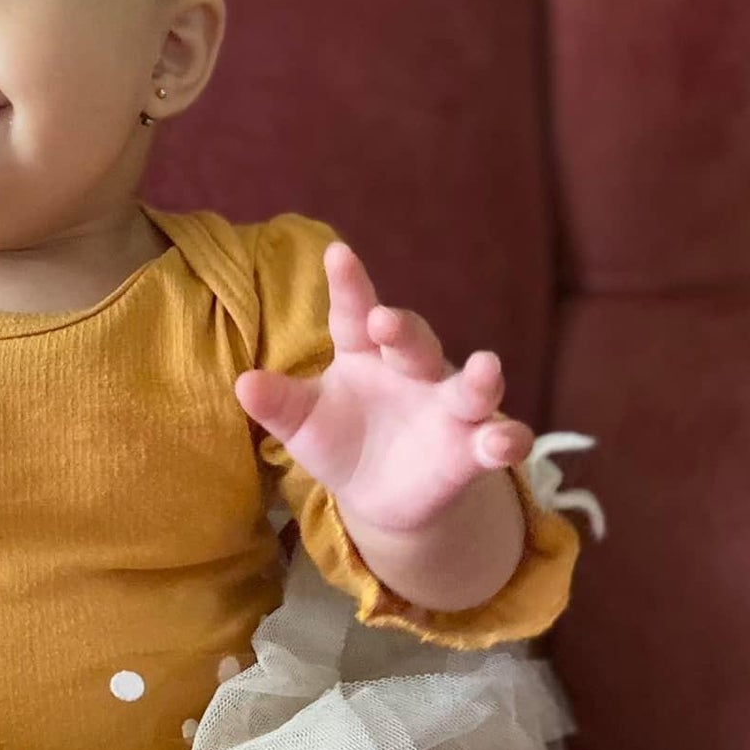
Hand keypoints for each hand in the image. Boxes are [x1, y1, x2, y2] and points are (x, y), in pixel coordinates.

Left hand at [234, 242, 533, 535]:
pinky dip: (507, 440)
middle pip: (413, 342)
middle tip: (385, 321)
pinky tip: (505, 441)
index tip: (337, 255)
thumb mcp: (302, 425)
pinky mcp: (471, 450)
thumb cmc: (338, 440)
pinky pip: (497, 439)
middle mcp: (411, 371)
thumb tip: (242, 384)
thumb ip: (278, 404)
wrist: (376, 494)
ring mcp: (447, 408)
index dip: (349, 285)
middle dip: (403, 330)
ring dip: (481, 378)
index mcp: (363, 354)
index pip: (354, 313)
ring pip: (470, 386)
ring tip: (487, 366)